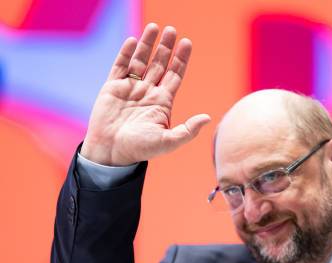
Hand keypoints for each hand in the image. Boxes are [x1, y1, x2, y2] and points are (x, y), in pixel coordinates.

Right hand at [81, 23, 209, 165]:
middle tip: (172, 30)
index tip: (187, 43)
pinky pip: (120, 66)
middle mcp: (148, 92)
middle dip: (166, 47)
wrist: (111, 153)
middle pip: (159, 64)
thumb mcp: (168, 141)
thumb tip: (207, 118)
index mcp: (162, 102)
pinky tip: (133, 40)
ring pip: (141, 61)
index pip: (175, 75)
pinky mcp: (112, 87)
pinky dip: (126, 53)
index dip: (181, 59)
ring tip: (155, 27)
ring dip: (147, 44)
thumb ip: (188, 130)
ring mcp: (130, 88)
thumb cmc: (140, 150)